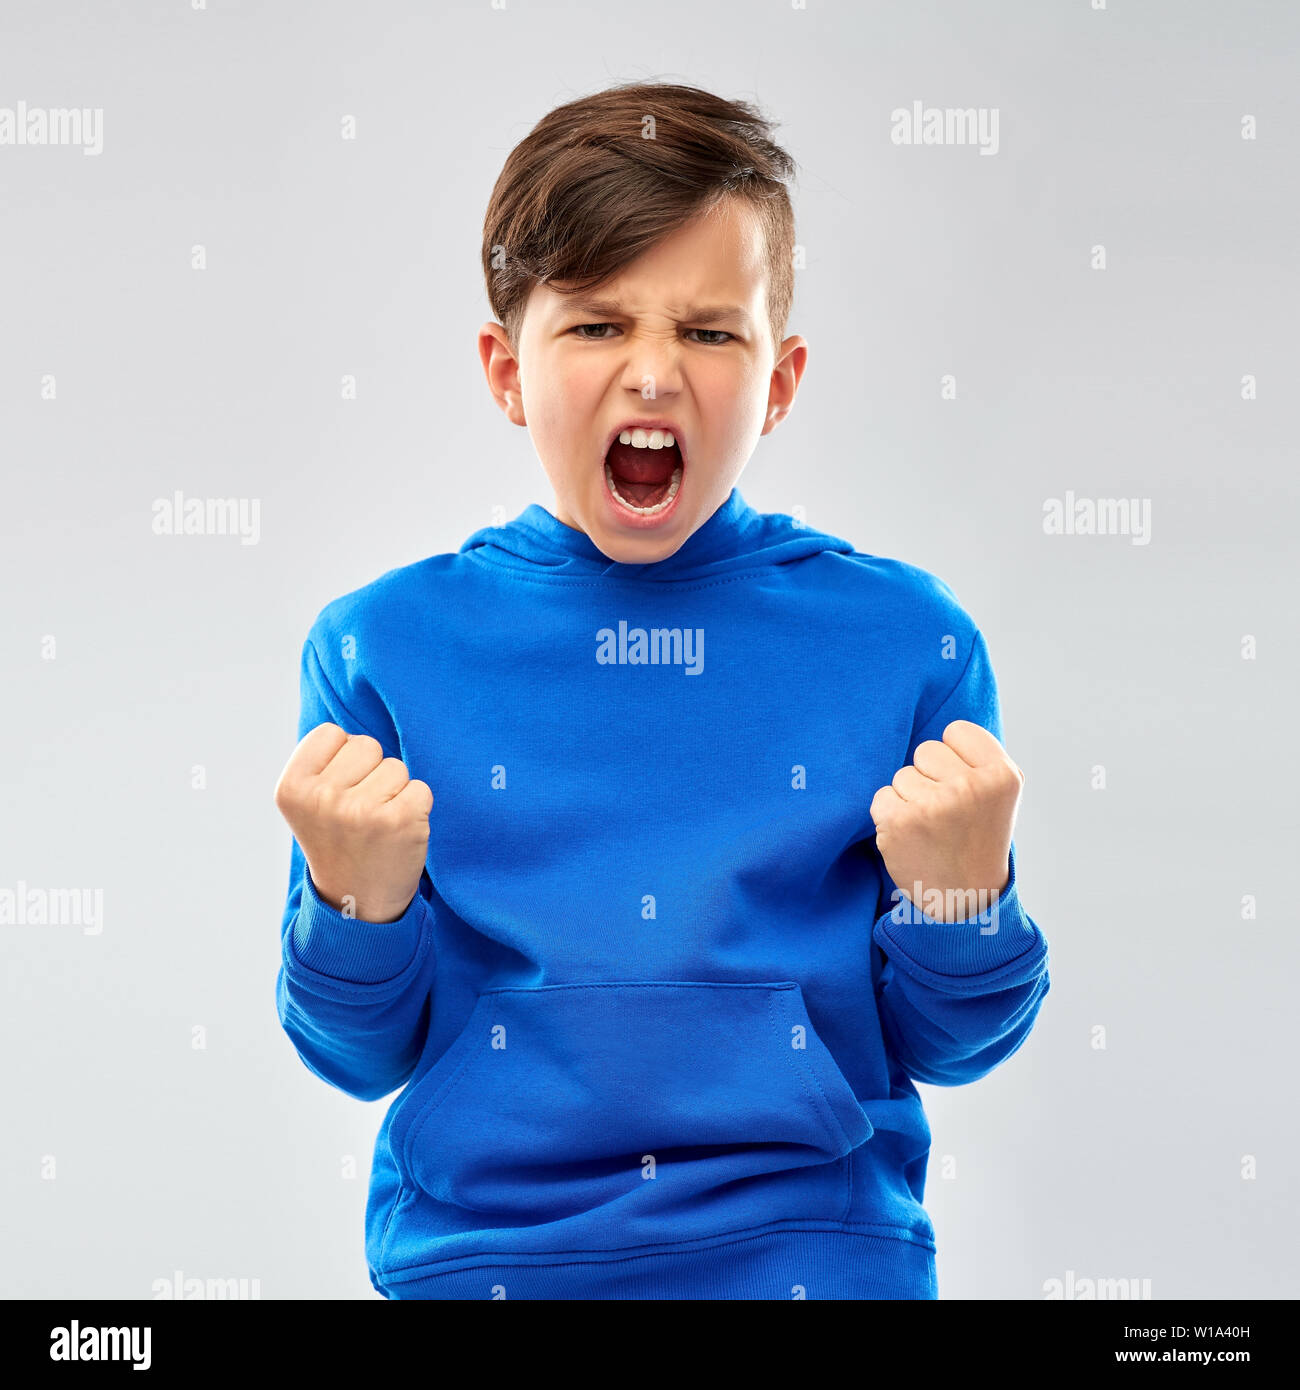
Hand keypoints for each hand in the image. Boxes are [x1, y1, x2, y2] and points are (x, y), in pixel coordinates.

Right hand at [273, 723, 433, 923]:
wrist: (357, 901)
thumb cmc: (338, 840)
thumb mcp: (308, 802)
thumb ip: (322, 761)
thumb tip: (352, 716)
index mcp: (291, 788)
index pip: (332, 733)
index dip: (342, 759)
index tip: (337, 792)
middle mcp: (321, 798)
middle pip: (367, 746)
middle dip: (370, 773)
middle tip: (359, 813)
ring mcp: (360, 810)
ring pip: (396, 766)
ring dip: (394, 792)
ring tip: (377, 825)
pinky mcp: (398, 821)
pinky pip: (421, 788)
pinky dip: (416, 807)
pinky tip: (397, 832)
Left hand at [870, 720, 1023, 923]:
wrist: (965, 901)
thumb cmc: (977, 839)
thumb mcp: (998, 795)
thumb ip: (977, 758)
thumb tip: (942, 728)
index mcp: (1003, 775)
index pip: (956, 731)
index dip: (953, 757)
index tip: (963, 786)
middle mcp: (971, 787)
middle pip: (925, 750)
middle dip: (929, 777)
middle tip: (947, 814)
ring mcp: (935, 805)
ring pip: (902, 775)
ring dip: (910, 799)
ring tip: (931, 829)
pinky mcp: (901, 822)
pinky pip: (882, 796)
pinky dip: (890, 816)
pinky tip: (911, 838)